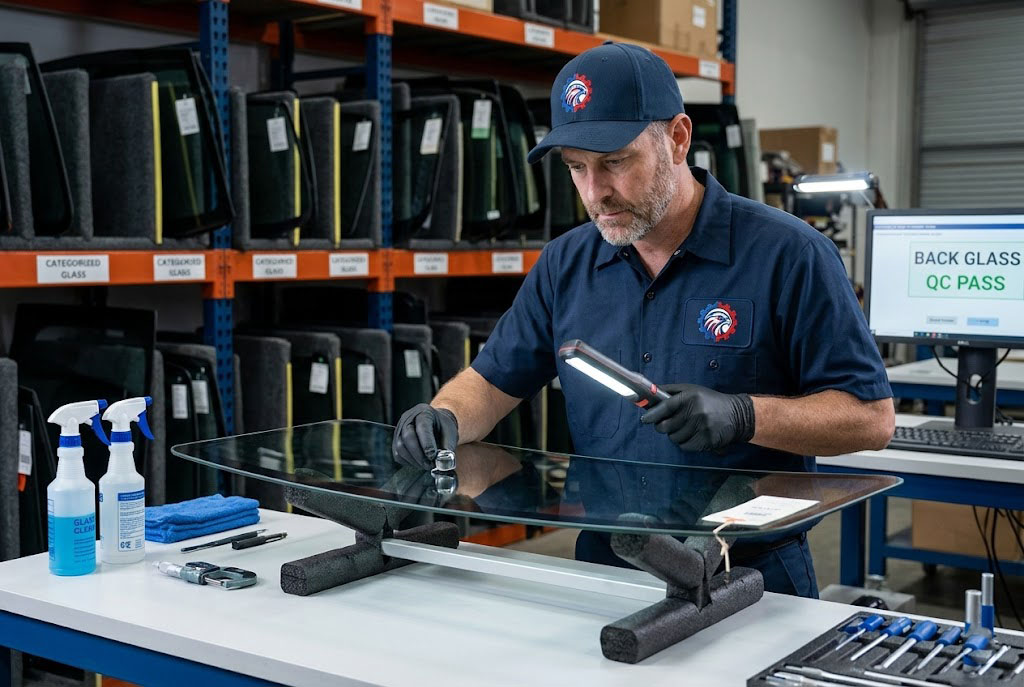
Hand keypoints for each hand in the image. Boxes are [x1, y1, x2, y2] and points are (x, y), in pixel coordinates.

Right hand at [392, 404, 458, 468]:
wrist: (436, 424)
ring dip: (413, 460)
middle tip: (429, 465)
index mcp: (424, 412)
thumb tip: (444, 464)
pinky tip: (419, 463)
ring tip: (426, 465)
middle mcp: (408, 418)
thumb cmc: (443, 428)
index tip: (433, 457)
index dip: (426, 443)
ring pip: (400, 447)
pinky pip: (397, 454)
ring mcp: (399, 428)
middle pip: (407, 437)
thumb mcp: (450, 434)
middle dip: (419, 455)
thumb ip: (447, 448)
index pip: (422, 427)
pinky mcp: (396, 440)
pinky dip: (408, 462)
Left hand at [640, 383, 754, 451]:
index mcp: (690, 397)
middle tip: (667, 424)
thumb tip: (649, 394)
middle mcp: (695, 412)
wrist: (737, 414)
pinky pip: (684, 446)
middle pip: (665, 426)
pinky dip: (685, 442)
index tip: (645, 419)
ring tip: (685, 427)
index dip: (652, 414)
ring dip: (675, 435)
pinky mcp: (706, 441)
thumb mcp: (692, 390)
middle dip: (662, 426)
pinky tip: (692, 435)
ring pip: (674, 438)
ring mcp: (701, 427)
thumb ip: (670, 391)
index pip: (665, 407)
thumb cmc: (710, 401)